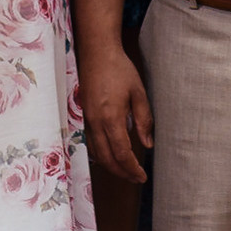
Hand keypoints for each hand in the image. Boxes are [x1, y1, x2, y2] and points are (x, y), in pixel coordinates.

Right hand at [77, 43, 152, 184]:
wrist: (96, 52)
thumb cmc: (119, 69)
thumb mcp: (138, 93)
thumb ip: (144, 120)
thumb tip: (147, 144)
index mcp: (111, 117)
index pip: (122, 153)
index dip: (132, 169)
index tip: (142, 176)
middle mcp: (95, 122)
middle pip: (107, 158)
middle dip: (122, 173)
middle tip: (136, 178)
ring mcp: (86, 119)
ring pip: (96, 153)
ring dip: (110, 166)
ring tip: (126, 171)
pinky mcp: (83, 115)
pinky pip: (90, 143)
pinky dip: (101, 155)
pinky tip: (110, 155)